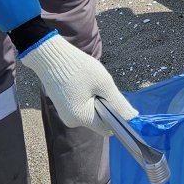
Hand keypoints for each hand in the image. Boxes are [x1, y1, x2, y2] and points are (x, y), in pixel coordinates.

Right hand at [19, 34, 136, 134]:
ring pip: (91, 112)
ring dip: (97, 100)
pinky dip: (88, 96)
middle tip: (101, 85)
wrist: (50, 56)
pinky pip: (82, 106)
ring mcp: (66, 114)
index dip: (117, 117)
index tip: (118, 100)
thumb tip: (133, 117)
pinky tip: (83, 83)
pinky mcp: (63, 106)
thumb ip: (119, 103)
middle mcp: (72, 121)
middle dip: (105, 105)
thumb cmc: (78, 68)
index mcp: (81, 118)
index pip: (108, 128)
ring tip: (90, 82)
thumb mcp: (104, 83)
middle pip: (99, 120)